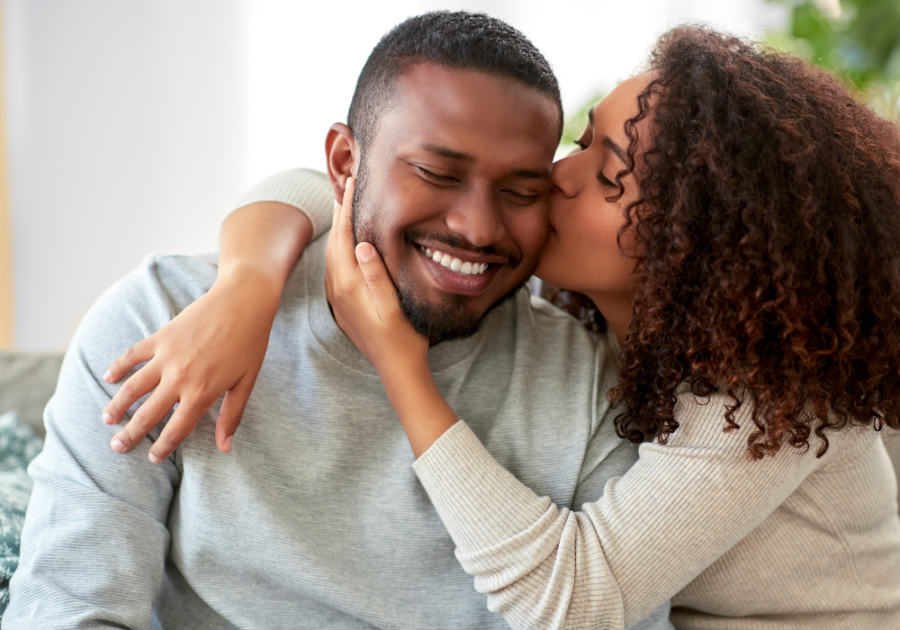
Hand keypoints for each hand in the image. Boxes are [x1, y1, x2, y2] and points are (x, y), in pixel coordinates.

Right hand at [102, 267, 280, 461]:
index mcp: (202, 393)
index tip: (152, 459)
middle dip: (130, 434)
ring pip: (133, 387)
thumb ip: (232, 416)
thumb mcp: (246, 382)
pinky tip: (108, 377)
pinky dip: (118, 366)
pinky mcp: (161, 336)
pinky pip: (133, 355)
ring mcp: (167, 356)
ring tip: (107, 419)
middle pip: (148, 414)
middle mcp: (180, 378)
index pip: (177, 429)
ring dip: (117, 406)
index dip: (163, 448)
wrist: (243, 300)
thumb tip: (226, 447)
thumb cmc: (250, 343)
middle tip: (117, 447)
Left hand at [325, 177, 428, 376]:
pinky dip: (340, 248)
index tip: (351, 182)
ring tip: (346, 208)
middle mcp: (338, 290)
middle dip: (339, 213)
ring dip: (338, 230)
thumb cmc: (404, 339)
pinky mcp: (343, 306)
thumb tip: (361, 244)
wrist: (397, 370)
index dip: (346, 208)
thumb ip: (376, 276)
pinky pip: (336, 268)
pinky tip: (348, 245)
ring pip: (333, 255)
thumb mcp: (394, 306)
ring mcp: (339, 299)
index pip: (344, 237)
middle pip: (334, 241)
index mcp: (350, 285)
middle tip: (347, 186)